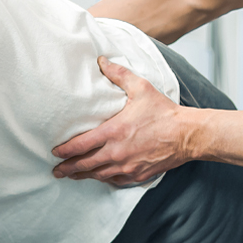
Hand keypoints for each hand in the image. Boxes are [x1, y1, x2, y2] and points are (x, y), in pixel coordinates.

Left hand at [51, 56, 189, 185]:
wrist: (188, 135)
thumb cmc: (164, 112)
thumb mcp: (140, 88)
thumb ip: (118, 74)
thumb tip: (102, 61)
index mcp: (113, 132)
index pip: (80, 145)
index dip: (65, 150)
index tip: (55, 152)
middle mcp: (117, 153)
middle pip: (85, 164)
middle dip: (68, 168)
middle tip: (56, 170)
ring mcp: (127, 166)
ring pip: (98, 175)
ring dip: (83, 175)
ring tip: (72, 175)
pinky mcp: (138, 175)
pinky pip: (115, 181)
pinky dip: (104, 179)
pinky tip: (99, 177)